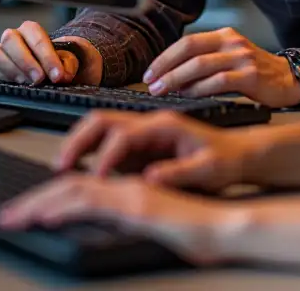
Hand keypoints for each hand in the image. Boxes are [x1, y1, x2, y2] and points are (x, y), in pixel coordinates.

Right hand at [0, 22, 101, 85]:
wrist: (40, 73)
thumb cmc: (51, 63)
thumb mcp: (65, 61)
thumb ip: (67, 64)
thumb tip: (62, 75)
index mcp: (31, 30)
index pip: (37, 36)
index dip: (47, 56)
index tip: (57, 75)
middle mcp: (12, 36)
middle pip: (11, 39)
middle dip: (26, 61)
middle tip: (39, 79)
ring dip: (11, 69)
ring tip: (25, 82)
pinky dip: (0, 76)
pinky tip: (13, 84)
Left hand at [0, 174, 241, 266]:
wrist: (227, 227)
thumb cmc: (199, 230)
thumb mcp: (152, 225)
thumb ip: (126, 220)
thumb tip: (100, 227)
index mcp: (127, 189)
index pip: (78, 188)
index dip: (46, 200)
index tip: (22, 214)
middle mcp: (125, 186)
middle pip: (68, 185)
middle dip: (31, 202)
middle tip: (5, 218)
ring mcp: (131, 193)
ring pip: (73, 189)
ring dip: (38, 203)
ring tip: (13, 219)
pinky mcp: (137, 205)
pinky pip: (93, 199)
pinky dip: (64, 206)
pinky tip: (45, 217)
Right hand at [56, 109, 255, 192]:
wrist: (237, 154)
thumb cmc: (226, 159)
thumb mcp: (208, 170)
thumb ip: (180, 173)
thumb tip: (150, 178)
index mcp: (165, 126)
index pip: (124, 135)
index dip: (107, 157)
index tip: (99, 179)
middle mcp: (149, 124)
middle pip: (102, 120)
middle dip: (78, 140)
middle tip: (62, 165)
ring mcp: (142, 134)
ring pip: (99, 128)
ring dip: (79, 144)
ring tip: (64, 167)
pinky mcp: (139, 147)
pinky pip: (106, 144)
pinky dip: (89, 154)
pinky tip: (81, 171)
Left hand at [143, 28, 299, 106]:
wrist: (290, 79)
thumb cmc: (255, 72)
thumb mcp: (230, 57)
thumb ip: (205, 61)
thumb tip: (171, 78)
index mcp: (224, 35)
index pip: (187, 41)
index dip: (165, 57)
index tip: (150, 73)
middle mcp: (232, 42)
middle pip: (190, 51)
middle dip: (166, 68)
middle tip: (152, 84)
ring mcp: (242, 58)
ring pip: (201, 66)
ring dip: (177, 80)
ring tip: (163, 91)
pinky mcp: (251, 76)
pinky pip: (218, 81)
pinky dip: (199, 89)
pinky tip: (189, 96)